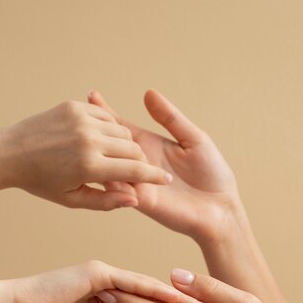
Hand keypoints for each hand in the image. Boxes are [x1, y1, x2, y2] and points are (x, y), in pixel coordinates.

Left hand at [0, 100, 171, 210]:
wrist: (8, 153)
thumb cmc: (41, 182)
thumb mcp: (72, 199)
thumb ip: (106, 201)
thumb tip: (136, 199)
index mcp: (89, 166)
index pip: (135, 170)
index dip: (154, 177)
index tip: (166, 180)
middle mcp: (89, 140)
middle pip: (133, 148)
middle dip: (139, 160)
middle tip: (136, 169)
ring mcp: (81, 120)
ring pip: (121, 131)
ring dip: (124, 145)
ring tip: (114, 157)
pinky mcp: (74, 107)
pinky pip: (105, 117)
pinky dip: (108, 129)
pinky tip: (100, 141)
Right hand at [88, 89, 237, 240]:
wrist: (220, 208)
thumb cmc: (212, 173)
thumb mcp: (193, 138)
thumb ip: (169, 117)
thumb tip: (147, 93)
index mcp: (150, 145)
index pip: (122, 127)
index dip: (106, 112)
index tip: (91, 96)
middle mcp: (139, 163)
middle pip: (110, 146)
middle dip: (95, 133)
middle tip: (81, 119)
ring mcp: (138, 182)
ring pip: (109, 168)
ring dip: (97, 156)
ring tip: (83, 139)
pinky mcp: (141, 201)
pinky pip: (120, 189)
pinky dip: (110, 179)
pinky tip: (100, 167)